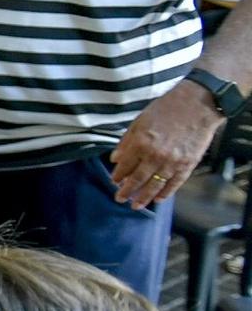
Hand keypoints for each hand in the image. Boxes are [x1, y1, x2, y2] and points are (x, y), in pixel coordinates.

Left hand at [109, 82, 219, 208]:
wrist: (196, 105)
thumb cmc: (165, 110)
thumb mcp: (139, 121)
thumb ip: (126, 142)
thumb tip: (115, 159)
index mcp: (140, 143)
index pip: (125, 166)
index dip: (118, 176)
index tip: (114, 182)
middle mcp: (155, 155)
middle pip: (137, 179)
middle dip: (127, 191)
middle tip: (119, 199)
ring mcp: (172, 161)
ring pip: (155, 185)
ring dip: (144, 197)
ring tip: (136, 205)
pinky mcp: (188, 164)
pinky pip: (174, 183)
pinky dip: (166, 192)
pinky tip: (158, 199)